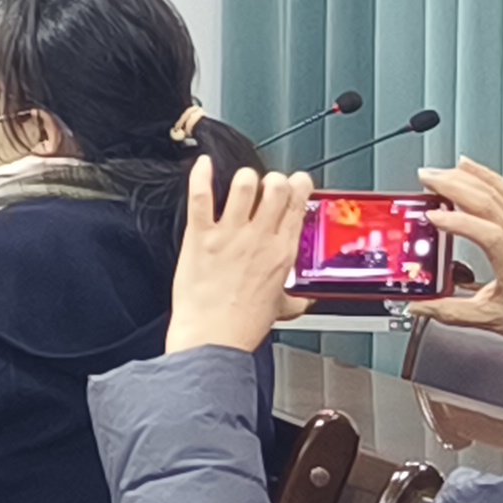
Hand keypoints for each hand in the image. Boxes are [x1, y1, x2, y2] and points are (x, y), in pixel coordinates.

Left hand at [169, 166, 316, 356]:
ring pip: (244, 185)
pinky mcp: (201, 237)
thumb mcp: (280, 308)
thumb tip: (301, 301)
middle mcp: (259, 239)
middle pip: (276, 188)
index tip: (296, 181)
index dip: (298, 187)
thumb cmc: (243, 325)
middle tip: (266, 182)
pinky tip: (204, 165)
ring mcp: (230, 235)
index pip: (297, 207)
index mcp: (282, 254)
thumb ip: (293, 299)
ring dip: (244, 178)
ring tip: (240, 181)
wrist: (213, 337)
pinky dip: (202, 175)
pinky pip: (202, 195)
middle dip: (273, 179)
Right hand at [410, 159, 502, 339]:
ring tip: (439, 172)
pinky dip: (486, 175)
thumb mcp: (491, 320)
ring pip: (499, 192)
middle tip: (426, 179)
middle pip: (491, 203)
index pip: (490, 235)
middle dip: (454, 185)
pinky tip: (469, 168)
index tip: (433, 217)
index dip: (460, 222)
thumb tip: (418, 306)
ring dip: (466, 177)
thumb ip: (450, 312)